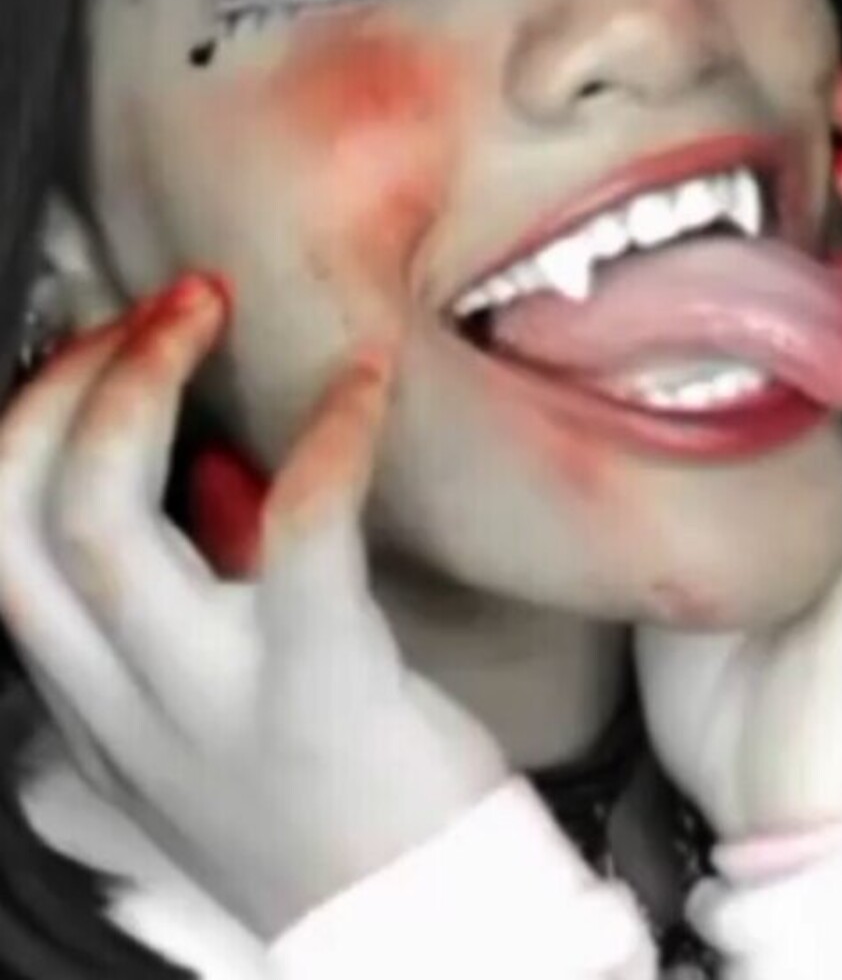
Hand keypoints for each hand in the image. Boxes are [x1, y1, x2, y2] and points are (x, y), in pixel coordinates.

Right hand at [0, 276, 506, 939]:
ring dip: (139, 389)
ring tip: (203, 310)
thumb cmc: (327, 804)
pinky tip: (364, 376)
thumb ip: (185, 597)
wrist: (417, 934)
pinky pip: (297, 542)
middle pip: (22, 521)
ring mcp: (210, 703)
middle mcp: (125, 703)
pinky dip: (324, 439)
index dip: (29, 419)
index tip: (100, 343)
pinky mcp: (321, 695)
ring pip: (101, 530)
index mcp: (92, 699)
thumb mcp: (206, 711)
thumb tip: (214, 460)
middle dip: (70, 385)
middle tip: (160, 308)